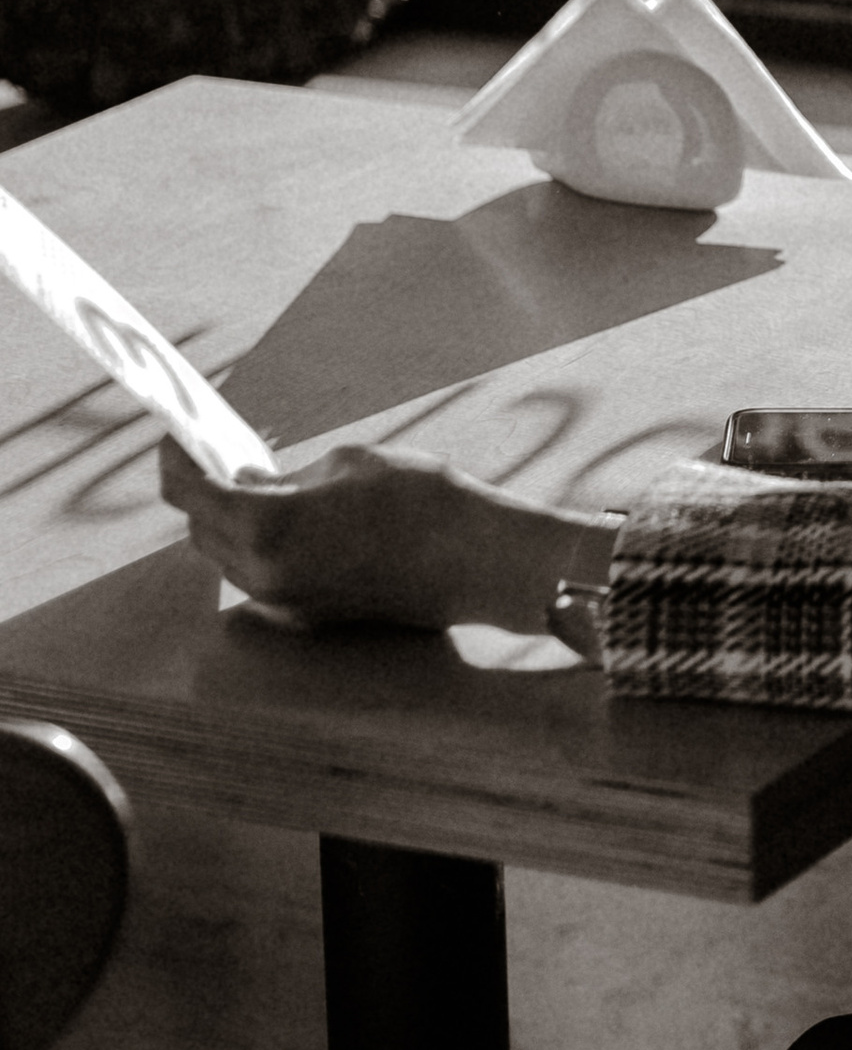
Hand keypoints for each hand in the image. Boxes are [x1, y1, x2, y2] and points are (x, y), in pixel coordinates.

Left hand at [159, 438, 614, 634]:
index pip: (190, 493)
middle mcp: (265, 573)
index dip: (176, 461)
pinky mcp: (309, 611)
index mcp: (267, 526)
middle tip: (217, 454)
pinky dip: (254, 544)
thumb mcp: (349, 462)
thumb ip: (288, 476)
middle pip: (201, 530)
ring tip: (250, 481)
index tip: (177, 437)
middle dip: (200, 491)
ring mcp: (286, 599)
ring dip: (226, 521)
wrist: (478, 559)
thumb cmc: (423, 498)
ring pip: (227, 558)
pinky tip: (283, 515)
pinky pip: (259, 575)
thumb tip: (251, 483)